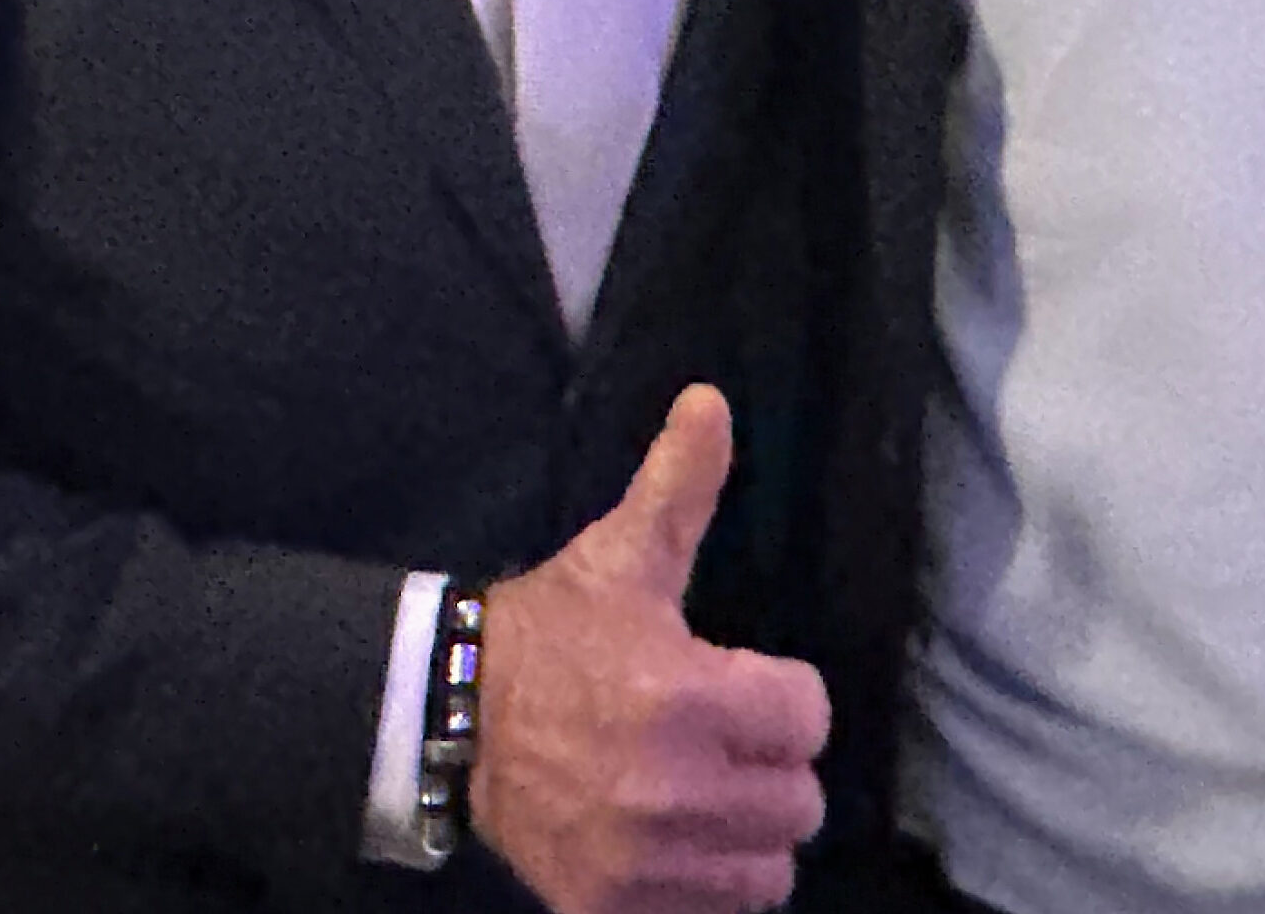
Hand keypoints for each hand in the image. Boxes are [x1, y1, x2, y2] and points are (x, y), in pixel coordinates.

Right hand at [469, 383, 828, 913]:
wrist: (456, 719)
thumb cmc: (554, 632)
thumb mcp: (621, 554)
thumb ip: (680, 485)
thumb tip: (711, 401)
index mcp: (686, 694)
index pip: (809, 716)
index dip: (787, 695)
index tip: (751, 685)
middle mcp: (672, 787)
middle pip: (800, 800)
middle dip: (775, 767)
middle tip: (734, 742)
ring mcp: (643, 859)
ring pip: (768, 870)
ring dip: (752, 834)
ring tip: (716, 795)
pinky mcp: (611, 907)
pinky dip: (709, 886)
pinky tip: (684, 842)